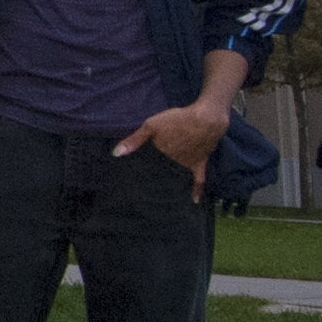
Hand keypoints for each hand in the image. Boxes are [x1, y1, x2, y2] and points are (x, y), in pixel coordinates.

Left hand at [117, 100, 232, 196]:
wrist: (206, 119)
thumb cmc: (177, 120)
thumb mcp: (151, 125)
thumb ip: (135, 140)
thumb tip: (115, 154)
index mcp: (160, 154)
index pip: (148, 164)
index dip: (141, 170)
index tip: (132, 180)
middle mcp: (173, 162)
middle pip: (162, 170)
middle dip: (155, 177)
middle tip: (146, 188)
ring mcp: (187, 164)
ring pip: (177, 176)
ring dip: (171, 184)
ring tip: (162, 196)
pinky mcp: (201, 162)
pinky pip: (200, 179)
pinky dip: (197, 190)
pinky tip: (194, 201)